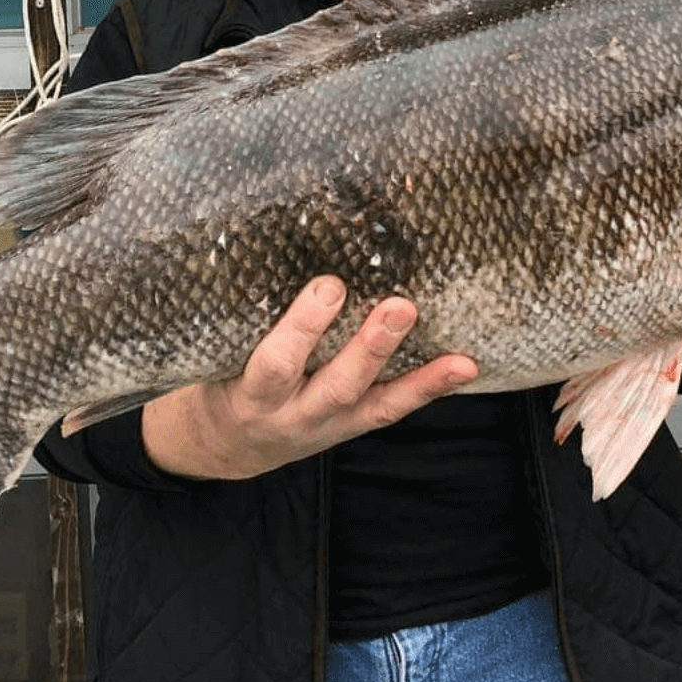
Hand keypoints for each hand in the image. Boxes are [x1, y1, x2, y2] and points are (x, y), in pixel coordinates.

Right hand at [139, 275, 478, 478]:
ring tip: (456, 356)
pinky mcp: (353, 426)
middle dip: (371, 349)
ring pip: (375, 403)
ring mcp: (328, 424)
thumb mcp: (216, 352)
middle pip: (336, 385)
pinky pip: (393, 410)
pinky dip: (430, 388)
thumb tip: (272, 236)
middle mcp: (293, 414)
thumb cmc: (221, 376)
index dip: (303, 328)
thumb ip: (244, 313)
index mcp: (250, 393)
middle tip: (401, 306)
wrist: (226, 445)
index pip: (275, 363)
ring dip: (417, 375)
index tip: (330, 286)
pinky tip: (465, 368)